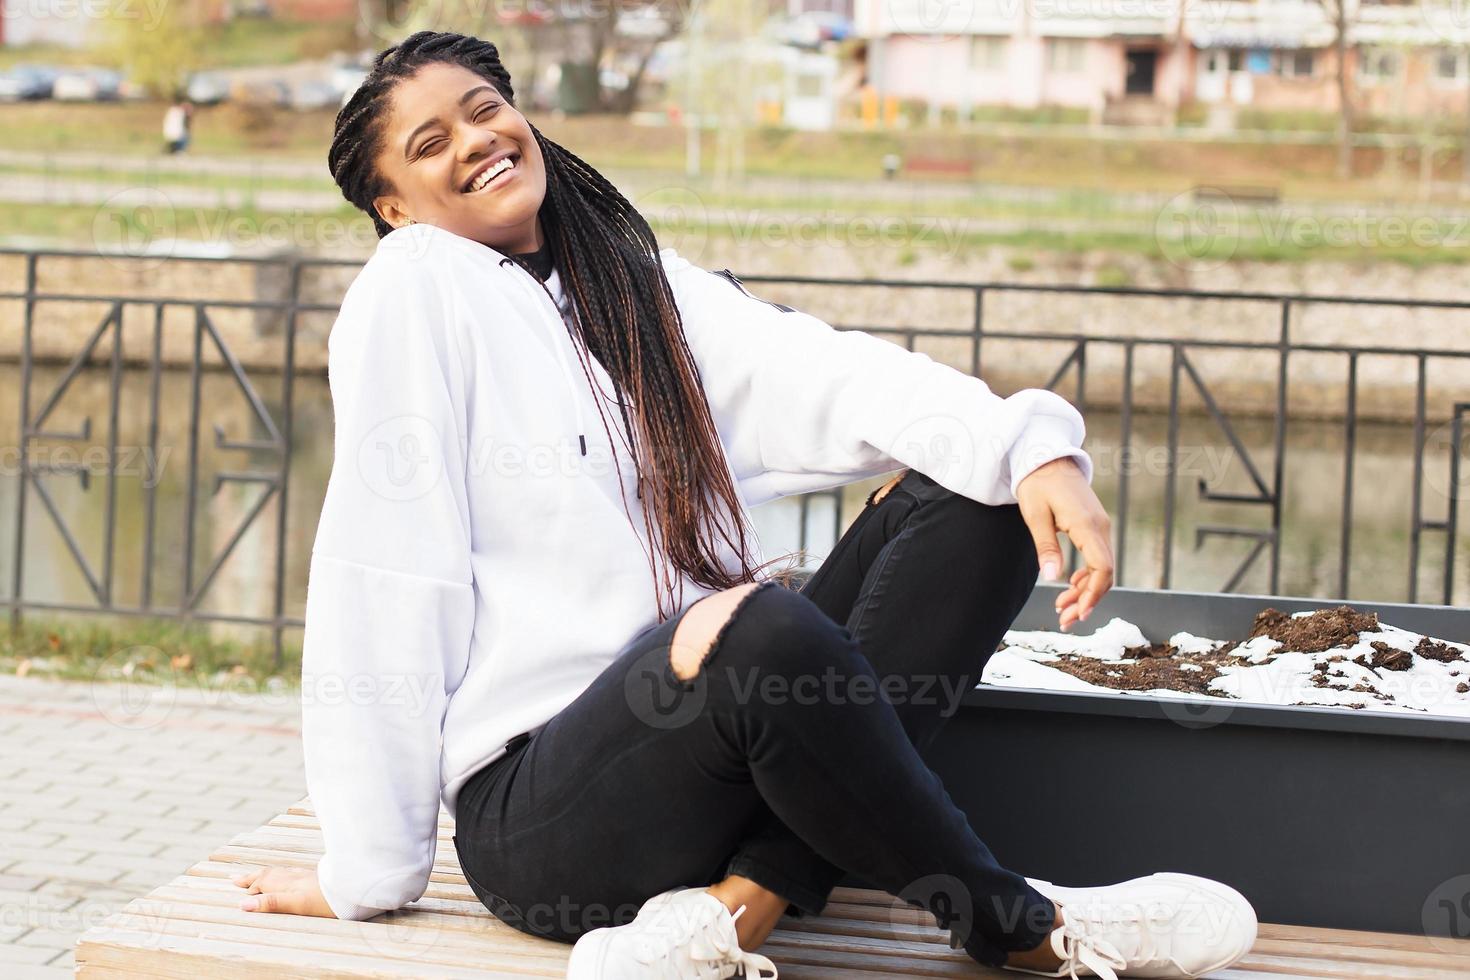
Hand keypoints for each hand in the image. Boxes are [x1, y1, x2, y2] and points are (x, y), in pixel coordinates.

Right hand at [231, 866, 336, 917]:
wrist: (353, 890)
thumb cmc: (325, 900)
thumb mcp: (295, 904)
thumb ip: (271, 902)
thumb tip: (243, 904)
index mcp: (286, 883)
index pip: (261, 883)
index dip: (249, 886)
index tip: (234, 885)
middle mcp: (294, 877)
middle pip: (268, 875)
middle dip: (251, 877)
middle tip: (235, 878)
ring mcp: (305, 876)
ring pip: (280, 873)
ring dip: (265, 875)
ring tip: (257, 875)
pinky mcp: (316, 879)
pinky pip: (292, 874)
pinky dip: (282, 875)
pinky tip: (289, 877)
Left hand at [1014, 456, 1113, 631]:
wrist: (1046, 457)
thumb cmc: (1038, 483)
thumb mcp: (1035, 515)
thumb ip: (1045, 547)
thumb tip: (1053, 578)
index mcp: (1087, 525)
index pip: (1102, 567)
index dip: (1093, 593)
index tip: (1078, 612)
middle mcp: (1100, 527)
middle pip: (1105, 573)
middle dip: (1088, 600)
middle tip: (1065, 620)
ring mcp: (1099, 526)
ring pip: (1102, 568)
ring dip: (1086, 591)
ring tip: (1063, 609)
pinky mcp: (1093, 526)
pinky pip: (1097, 557)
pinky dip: (1086, 576)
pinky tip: (1070, 587)